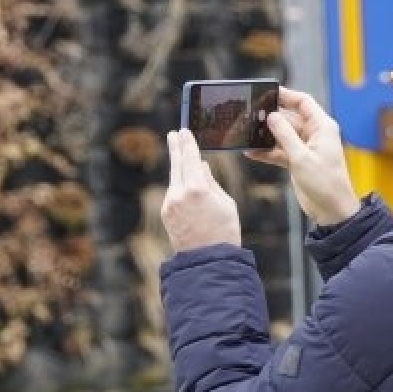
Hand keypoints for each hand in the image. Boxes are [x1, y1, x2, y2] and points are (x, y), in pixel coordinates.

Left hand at [161, 129, 241, 251]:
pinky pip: (173, 193)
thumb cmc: (225, 231)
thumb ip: (211, 181)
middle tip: (173, 133)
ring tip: (179, 153)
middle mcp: (180, 194)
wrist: (208, 260)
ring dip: (178, 167)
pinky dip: (179, 186)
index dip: (188, 143)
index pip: (190, 158)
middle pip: (176, 164)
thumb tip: (200, 166)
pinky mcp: (166, 213)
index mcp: (198, 188)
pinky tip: (184, 182)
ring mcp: (170, 204)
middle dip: (175, 147)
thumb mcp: (226, 203)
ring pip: (174, 179)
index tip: (184, 131)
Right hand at [248, 86, 360, 225]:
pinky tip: (251, 152)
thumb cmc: (326, 184)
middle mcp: (314, 134)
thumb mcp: (302, 158)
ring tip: (247, 135)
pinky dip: (267, 152)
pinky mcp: (297, 161)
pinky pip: (279, 151)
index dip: (286, 95)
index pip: (303, 102)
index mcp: (322, 127)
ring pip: (282, 135)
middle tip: (251, 116)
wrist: (331, 210)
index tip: (267, 92)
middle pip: (289, 117)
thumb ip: (285, 135)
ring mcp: (305, 147)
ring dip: (266, 137)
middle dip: (271, 118)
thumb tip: (272, 117)